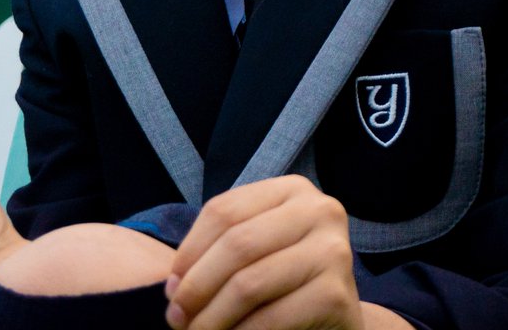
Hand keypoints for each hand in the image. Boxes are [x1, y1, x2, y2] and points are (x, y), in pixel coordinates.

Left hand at [163, 175, 364, 329]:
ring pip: (249, 283)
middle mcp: (319, 210)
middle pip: (236, 243)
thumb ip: (222, 250)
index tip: (170, 286)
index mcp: (292, 190)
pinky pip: (271, 318)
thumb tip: (173, 284)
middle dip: (196, 286)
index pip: (224, 210)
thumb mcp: (257, 251)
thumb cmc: (287, 284)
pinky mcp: (337, 294)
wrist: (336, 322)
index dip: (189, 250)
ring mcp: (333, 250)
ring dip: (212, 317)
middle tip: (175, 319)